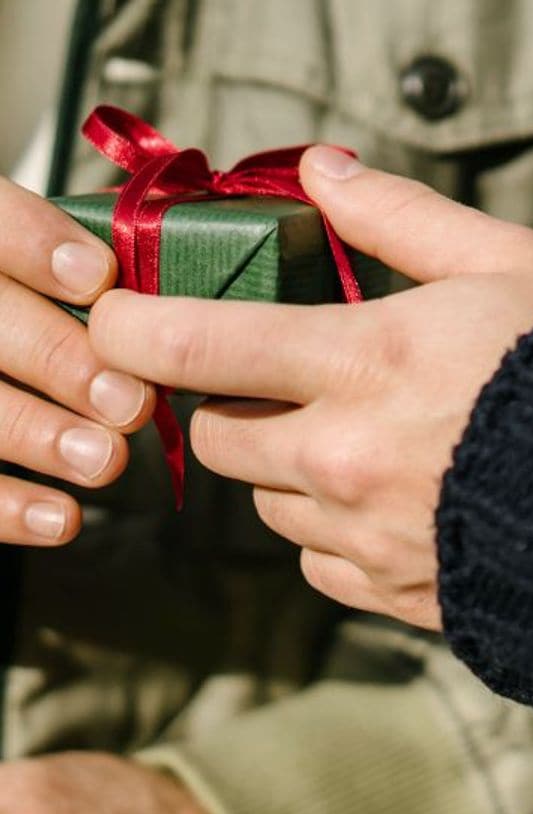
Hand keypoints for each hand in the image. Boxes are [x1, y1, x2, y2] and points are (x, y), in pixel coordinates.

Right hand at [0, 178, 154, 546]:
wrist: (4, 357)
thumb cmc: (52, 314)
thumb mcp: (64, 270)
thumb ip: (99, 278)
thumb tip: (182, 310)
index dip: (33, 243)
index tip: (98, 279)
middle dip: (58, 359)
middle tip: (129, 400)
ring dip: (36, 433)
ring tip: (105, 460)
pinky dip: (4, 507)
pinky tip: (63, 519)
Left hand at [89, 151, 532, 629]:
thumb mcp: (507, 265)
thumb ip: (401, 219)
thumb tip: (323, 174)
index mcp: (362, 365)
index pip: (191, 346)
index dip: (133, 328)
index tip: (127, 320)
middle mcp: (344, 461)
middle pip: (216, 438)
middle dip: (232, 405)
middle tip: (290, 380)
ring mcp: (365, 537)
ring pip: (268, 506)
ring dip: (291, 472)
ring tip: (366, 444)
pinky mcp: (393, 594)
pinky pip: (319, 567)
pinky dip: (332, 535)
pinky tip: (390, 506)